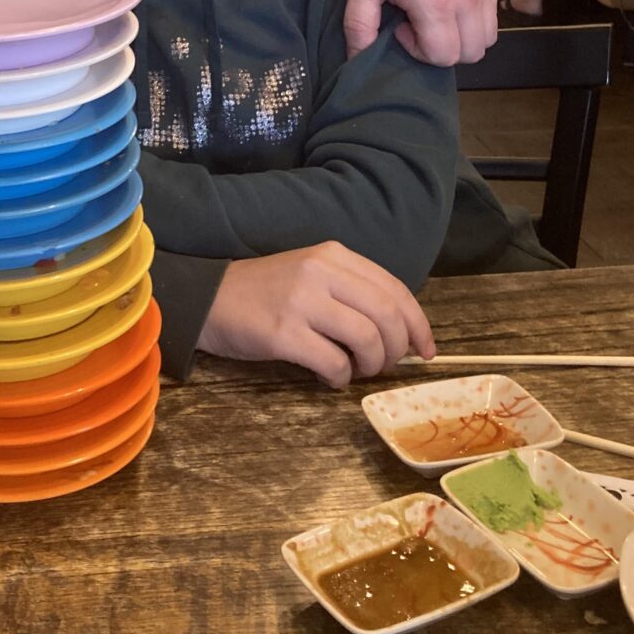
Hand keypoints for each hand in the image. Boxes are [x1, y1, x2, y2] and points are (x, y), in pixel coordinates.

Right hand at [197, 241, 434, 385]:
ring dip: (371, 365)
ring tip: (356, 371)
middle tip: (385, 366)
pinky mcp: (283, 333)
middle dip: (397, 349)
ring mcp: (302, 301)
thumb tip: (400, 334)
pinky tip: (329, 378)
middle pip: (388, 314)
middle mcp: (321, 271)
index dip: (418, 324)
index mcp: (333, 255)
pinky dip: (340, 378)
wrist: (208, 299)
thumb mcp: (312, 275)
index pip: (395, 289)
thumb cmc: (265, 291)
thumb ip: (351, 292)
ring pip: (367, 338)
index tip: (424, 350)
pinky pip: (333, 362)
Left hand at [345, 0, 495, 64]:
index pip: (443, 56)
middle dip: (442, 48)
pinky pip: (493, 13)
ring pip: (487, 37)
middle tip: (416, 22)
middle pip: (470, 53)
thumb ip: (360, 24)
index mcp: (437, 2)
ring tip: (433, 13)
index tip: (399, 25)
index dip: (418, 50)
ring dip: (462, 37)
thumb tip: (356, 59)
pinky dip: (474, 18)